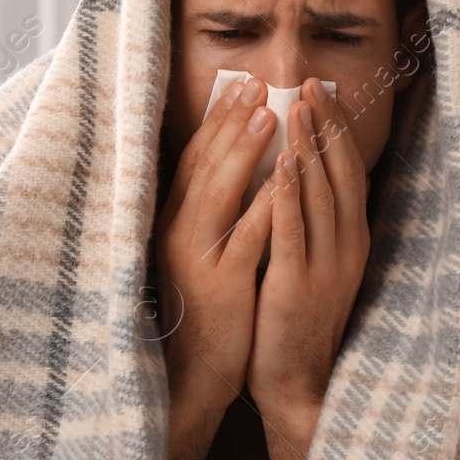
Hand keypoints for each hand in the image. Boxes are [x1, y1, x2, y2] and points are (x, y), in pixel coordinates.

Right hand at [156, 75, 276, 418]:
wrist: (193, 376)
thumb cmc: (207, 311)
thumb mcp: (202, 254)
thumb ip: (213, 213)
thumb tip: (237, 166)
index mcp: (175, 223)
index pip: (196, 160)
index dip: (218, 121)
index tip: (242, 87)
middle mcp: (178, 234)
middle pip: (204, 166)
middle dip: (231, 122)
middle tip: (256, 84)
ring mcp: (196, 258)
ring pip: (219, 194)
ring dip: (244, 152)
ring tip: (269, 115)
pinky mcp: (220, 286)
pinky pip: (244, 238)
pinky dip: (263, 205)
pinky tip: (283, 179)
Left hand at [248, 77, 370, 428]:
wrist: (297, 383)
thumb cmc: (295, 321)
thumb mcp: (314, 264)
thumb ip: (313, 222)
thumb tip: (299, 172)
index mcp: (351, 239)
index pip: (348, 170)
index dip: (336, 129)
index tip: (320, 90)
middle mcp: (346, 246)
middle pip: (340, 174)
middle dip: (325, 126)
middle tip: (309, 84)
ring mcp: (326, 266)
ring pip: (322, 195)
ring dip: (310, 149)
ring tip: (296, 109)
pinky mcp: (299, 286)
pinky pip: (296, 231)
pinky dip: (290, 195)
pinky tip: (283, 165)